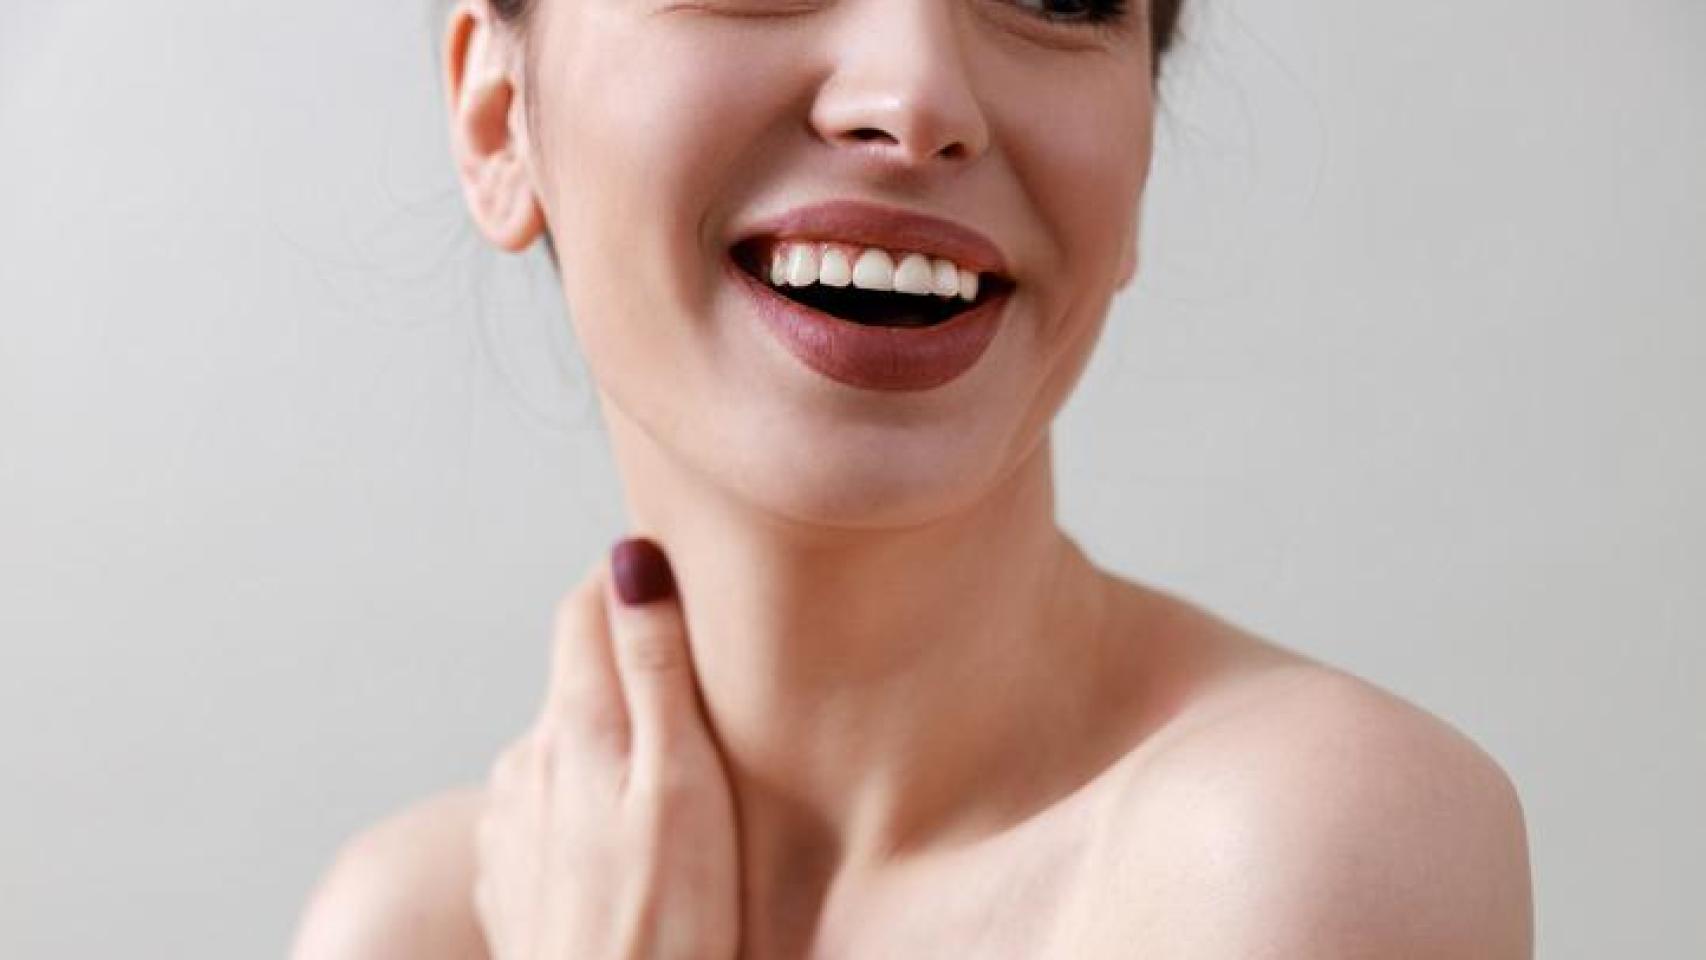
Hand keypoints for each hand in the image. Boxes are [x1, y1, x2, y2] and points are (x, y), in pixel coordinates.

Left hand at [473, 537, 740, 959]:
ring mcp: (511, 821)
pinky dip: (589, 800)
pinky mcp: (512, 873)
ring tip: (675, 778)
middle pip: (577, 674)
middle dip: (631, 664)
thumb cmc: (670, 922)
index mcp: (573, 726)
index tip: (686, 585)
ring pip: (565, 741)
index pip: (585, 606)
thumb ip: (655, 669)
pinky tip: (631, 842)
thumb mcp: (682, 783)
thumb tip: (631, 559)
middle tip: (704, 689)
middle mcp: (526, 760)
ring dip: (611, 739)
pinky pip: (550, 804)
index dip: (635, 584)